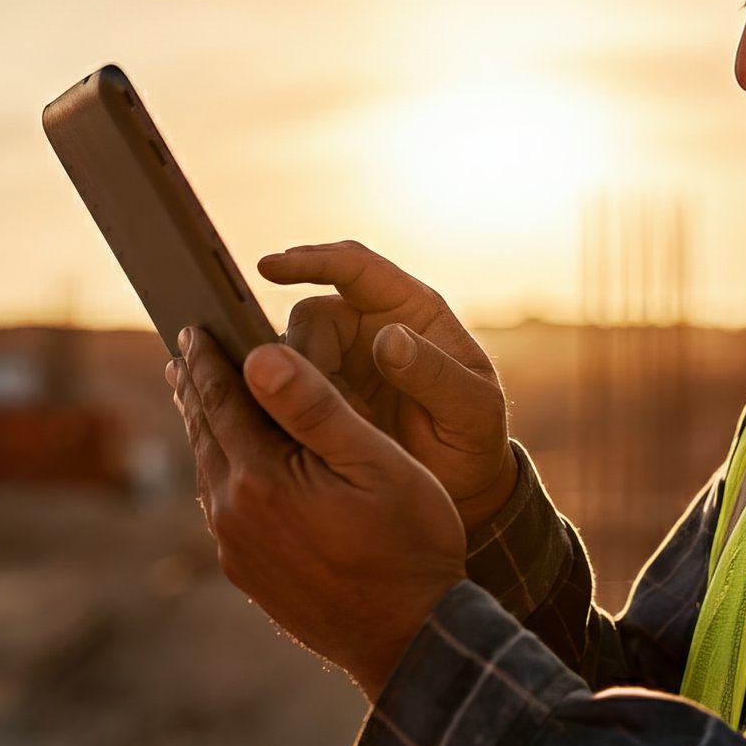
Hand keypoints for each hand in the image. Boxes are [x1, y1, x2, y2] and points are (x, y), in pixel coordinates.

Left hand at [168, 326, 466, 700]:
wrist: (409, 638)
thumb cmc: (409, 542)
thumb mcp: (376, 461)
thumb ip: (315, 407)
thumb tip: (259, 357)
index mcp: (263, 477)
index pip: (223, 399)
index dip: (209, 358)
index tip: (194, 325)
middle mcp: (234, 513)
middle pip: (205, 433)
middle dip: (196, 386)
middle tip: (184, 349)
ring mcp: (237, 549)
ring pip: (209, 471)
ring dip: (204, 427)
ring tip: (201, 396)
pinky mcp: (248, 574)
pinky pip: (220, 507)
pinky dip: (219, 469)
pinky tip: (231, 464)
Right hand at [259, 242, 516, 529]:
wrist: (461, 485)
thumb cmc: (475, 439)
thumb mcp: (471, 411)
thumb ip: (436, 375)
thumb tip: (388, 337)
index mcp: (414, 309)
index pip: (357, 266)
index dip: (313, 260)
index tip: (269, 267)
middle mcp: (372, 323)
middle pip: (311, 315)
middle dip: (304, 354)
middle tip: (320, 403)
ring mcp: (344, 358)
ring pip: (292, 354)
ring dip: (301, 390)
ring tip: (339, 432)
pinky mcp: (323, 393)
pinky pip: (289, 388)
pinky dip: (290, 408)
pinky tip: (310, 436)